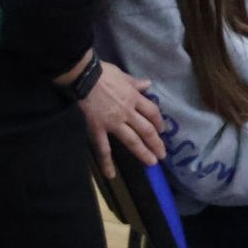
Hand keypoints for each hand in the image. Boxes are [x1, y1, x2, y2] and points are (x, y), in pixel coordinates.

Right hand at [66, 58, 166, 179]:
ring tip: (151, 163)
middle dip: (156, 143)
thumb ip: (136, 83)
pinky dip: (106, 162)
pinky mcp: (98, 129)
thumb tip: (148, 84)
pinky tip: (111, 174)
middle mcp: (128, 112)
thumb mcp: (123, 75)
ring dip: (143, 152)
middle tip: (162, 154)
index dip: (159, 121)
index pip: (152, 112)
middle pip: (146, 129)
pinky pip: (103, 149)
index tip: (162, 130)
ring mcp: (113, 123)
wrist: (84, 77)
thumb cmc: (103, 73)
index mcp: (134, 98)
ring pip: (132, 140)